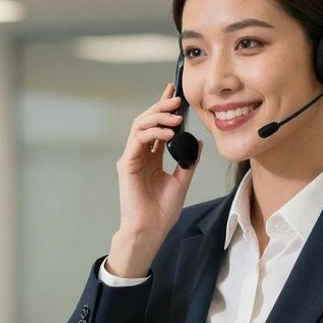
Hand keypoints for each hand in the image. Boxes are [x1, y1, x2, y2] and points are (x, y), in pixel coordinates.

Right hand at [114, 84, 199, 241]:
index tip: (175, 93)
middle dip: (161, 106)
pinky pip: (138, 139)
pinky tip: (168, 132)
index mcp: (152, 158)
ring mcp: (132, 158)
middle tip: (177, 98)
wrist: (151, 229)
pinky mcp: (127, 164)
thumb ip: (188, 160)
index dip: (164, 108)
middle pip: (147, 121)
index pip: (157, 126)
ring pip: (140, 126)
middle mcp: (140, 155)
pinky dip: (153, 132)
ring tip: (176, 115)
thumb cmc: (162, 211)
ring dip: (158, 116)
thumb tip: (196, 142)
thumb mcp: (182, 181)